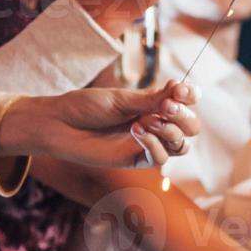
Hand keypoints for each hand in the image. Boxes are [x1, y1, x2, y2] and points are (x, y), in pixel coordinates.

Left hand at [0, 80, 200, 167]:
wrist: (60, 124)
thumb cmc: (86, 106)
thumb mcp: (121, 99)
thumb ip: (151, 100)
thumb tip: (179, 90)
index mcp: (153, 103)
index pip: (186, 101)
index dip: (190, 95)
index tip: (181, 89)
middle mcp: (155, 123)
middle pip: (191, 127)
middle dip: (185, 116)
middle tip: (168, 107)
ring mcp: (148, 144)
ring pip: (181, 145)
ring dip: (171, 131)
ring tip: (149, 121)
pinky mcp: (136, 160)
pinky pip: (160, 158)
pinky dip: (154, 144)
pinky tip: (138, 132)